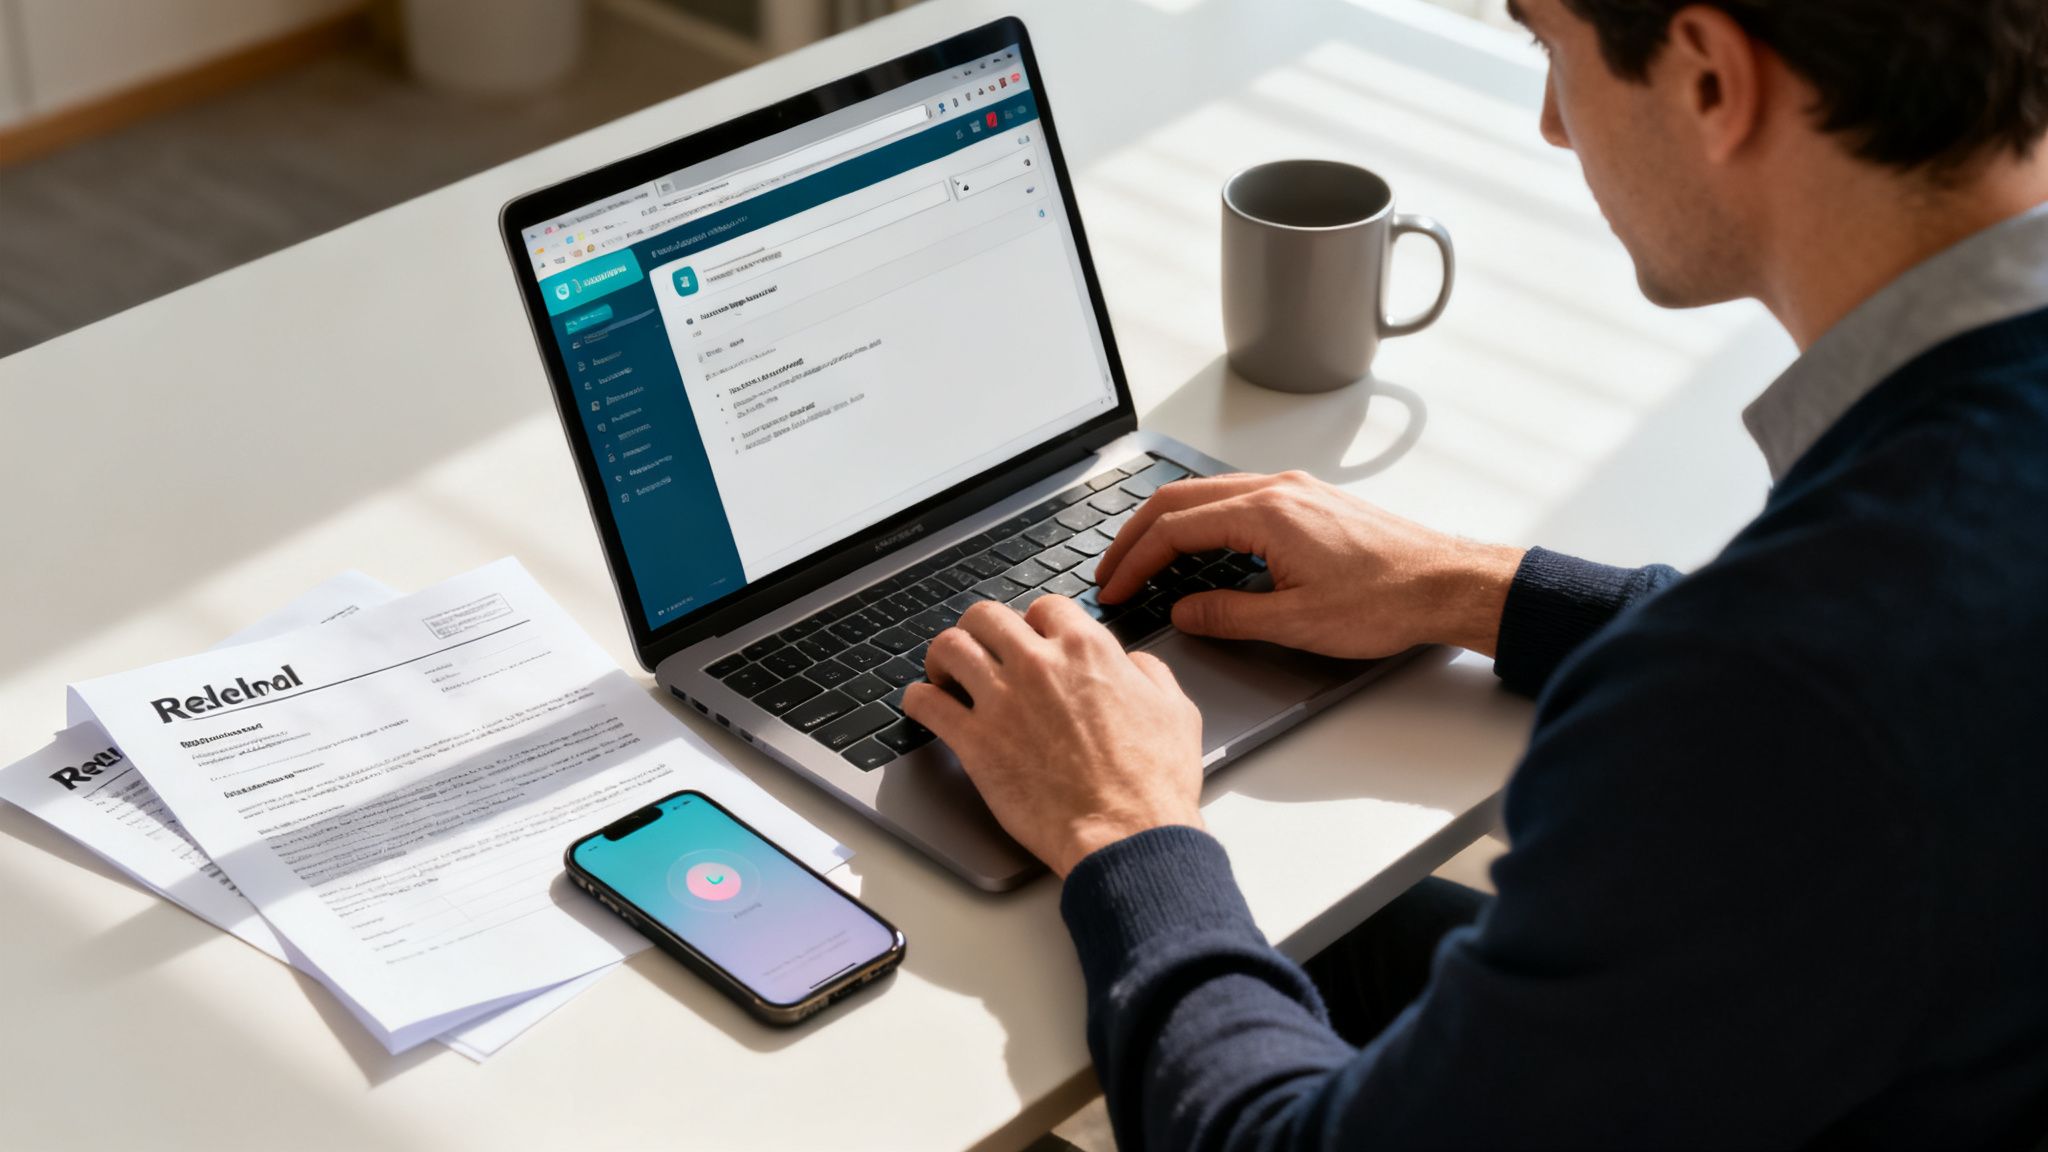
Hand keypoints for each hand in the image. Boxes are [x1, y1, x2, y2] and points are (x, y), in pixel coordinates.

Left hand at [903, 597, 1203, 876]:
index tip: (1030, 639)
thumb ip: (1148, 674)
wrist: (1128, 833)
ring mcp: (1002, 700)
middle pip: (986, 616)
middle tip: (981, 650)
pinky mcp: (975, 742)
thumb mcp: (1175, 710)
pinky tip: (923, 706)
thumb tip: (1132, 664)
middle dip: (980, 629)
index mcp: (1087, 650)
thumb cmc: (1153, 782)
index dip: (1035, 623)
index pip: (1045, 608)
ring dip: (943, 657)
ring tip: (945, 673)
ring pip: (950, 647)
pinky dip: (918, 699)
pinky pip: (926, 703)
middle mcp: (1039, 665)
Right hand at [1094, 471, 1525, 658]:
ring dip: (1167, 525)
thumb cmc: (1388, 600)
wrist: (1448, 584)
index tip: (1115, 590)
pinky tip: (1198, 549)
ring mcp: (1294, 491)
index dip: (1134, 562)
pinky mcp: (1309, 502)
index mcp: (1266, 514)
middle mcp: (1276, 490)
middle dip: (1135, 536)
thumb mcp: (1296, 623)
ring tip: (1144, 561)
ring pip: (1207, 495)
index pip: (1174, 530)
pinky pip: (1235, 500)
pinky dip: (1201, 521)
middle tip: (1111, 572)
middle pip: (1179, 500)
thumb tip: (1184, 611)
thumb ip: (1228, 615)